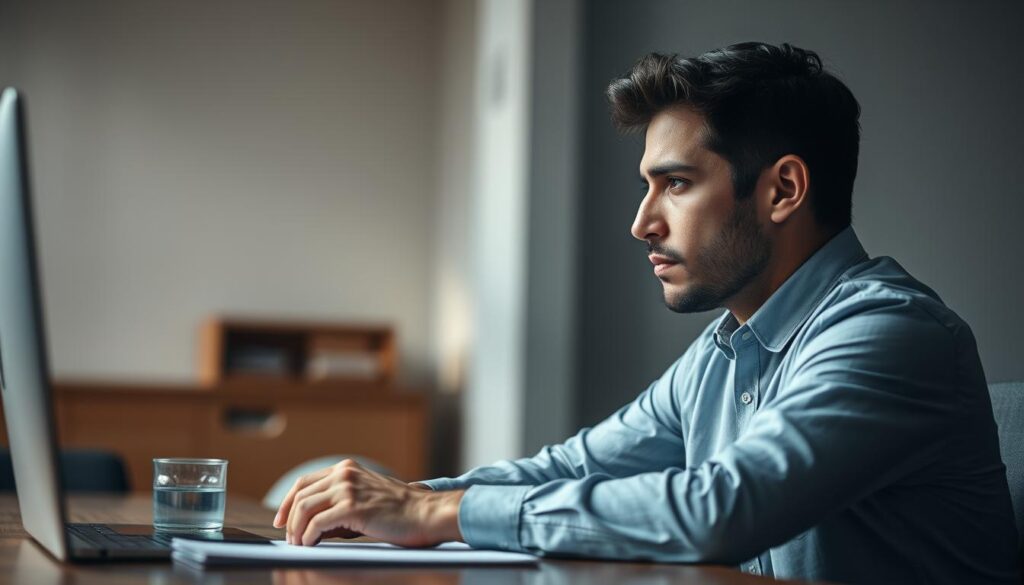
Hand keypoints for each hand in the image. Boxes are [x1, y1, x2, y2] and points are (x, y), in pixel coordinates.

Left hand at [272, 459, 464, 546]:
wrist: (424, 514)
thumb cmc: (399, 512)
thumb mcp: (364, 499)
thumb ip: (338, 506)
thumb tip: (310, 526)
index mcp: (346, 468)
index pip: (304, 482)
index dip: (288, 502)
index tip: (281, 520)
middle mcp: (344, 474)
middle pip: (301, 494)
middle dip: (289, 518)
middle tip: (289, 538)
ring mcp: (348, 488)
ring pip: (305, 508)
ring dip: (297, 529)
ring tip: (299, 544)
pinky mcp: (353, 507)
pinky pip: (318, 523)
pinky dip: (308, 536)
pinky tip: (310, 545)